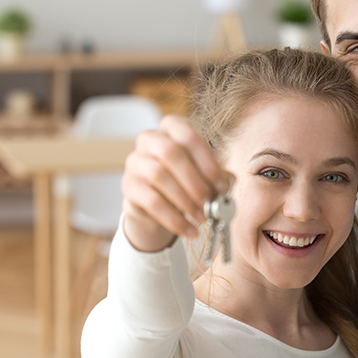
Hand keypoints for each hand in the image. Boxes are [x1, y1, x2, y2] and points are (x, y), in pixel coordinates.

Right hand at [121, 115, 230, 251]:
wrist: (156, 201)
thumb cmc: (184, 179)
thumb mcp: (203, 173)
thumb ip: (216, 175)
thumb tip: (228, 184)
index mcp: (171, 127)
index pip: (189, 137)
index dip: (208, 162)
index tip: (223, 187)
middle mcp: (149, 139)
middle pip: (171, 153)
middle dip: (195, 182)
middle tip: (210, 202)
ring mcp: (135, 161)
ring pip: (159, 176)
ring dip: (185, 201)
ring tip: (202, 217)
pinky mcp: (129, 186)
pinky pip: (152, 202)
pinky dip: (174, 219)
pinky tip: (189, 230)